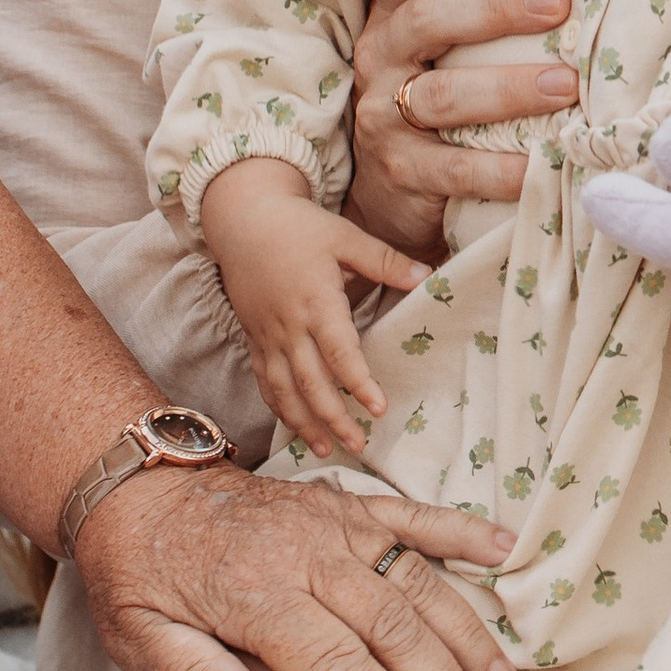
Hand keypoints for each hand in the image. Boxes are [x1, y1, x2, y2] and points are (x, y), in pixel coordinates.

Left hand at [73, 462, 523, 670]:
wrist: (138, 493)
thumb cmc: (140, 578)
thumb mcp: (136, 636)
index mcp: (255, 594)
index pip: (335, 661)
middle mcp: (305, 553)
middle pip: (390, 625)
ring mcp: (333, 523)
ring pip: (415, 578)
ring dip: (465, 629)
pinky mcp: (346, 504)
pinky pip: (413, 516)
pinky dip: (462, 531)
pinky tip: (507, 551)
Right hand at [203, 164, 424, 458]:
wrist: (243, 220)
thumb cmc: (299, 226)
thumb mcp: (345, 236)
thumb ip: (385, 261)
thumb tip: (427, 276)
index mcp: (316, 301)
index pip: (340, 352)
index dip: (359, 383)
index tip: (379, 408)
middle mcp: (289, 325)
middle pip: (311, 382)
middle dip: (333, 417)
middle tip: (358, 445)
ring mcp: (268, 335)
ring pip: (284, 389)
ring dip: (304, 422)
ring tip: (325, 450)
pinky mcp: (254, 338)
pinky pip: (265, 380)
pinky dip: (279, 407)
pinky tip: (295, 426)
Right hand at [347, 0, 576, 259]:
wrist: (387, 195)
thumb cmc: (436, 100)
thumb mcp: (441, 51)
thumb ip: (478, 13)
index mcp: (392, 19)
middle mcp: (382, 60)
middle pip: (426, 19)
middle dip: (493, 7)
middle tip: (558, 3)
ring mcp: (385, 119)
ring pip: (443, 95)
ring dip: (508, 87)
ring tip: (566, 85)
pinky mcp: (403, 174)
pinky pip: (456, 169)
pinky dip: (502, 168)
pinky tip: (543, 164)